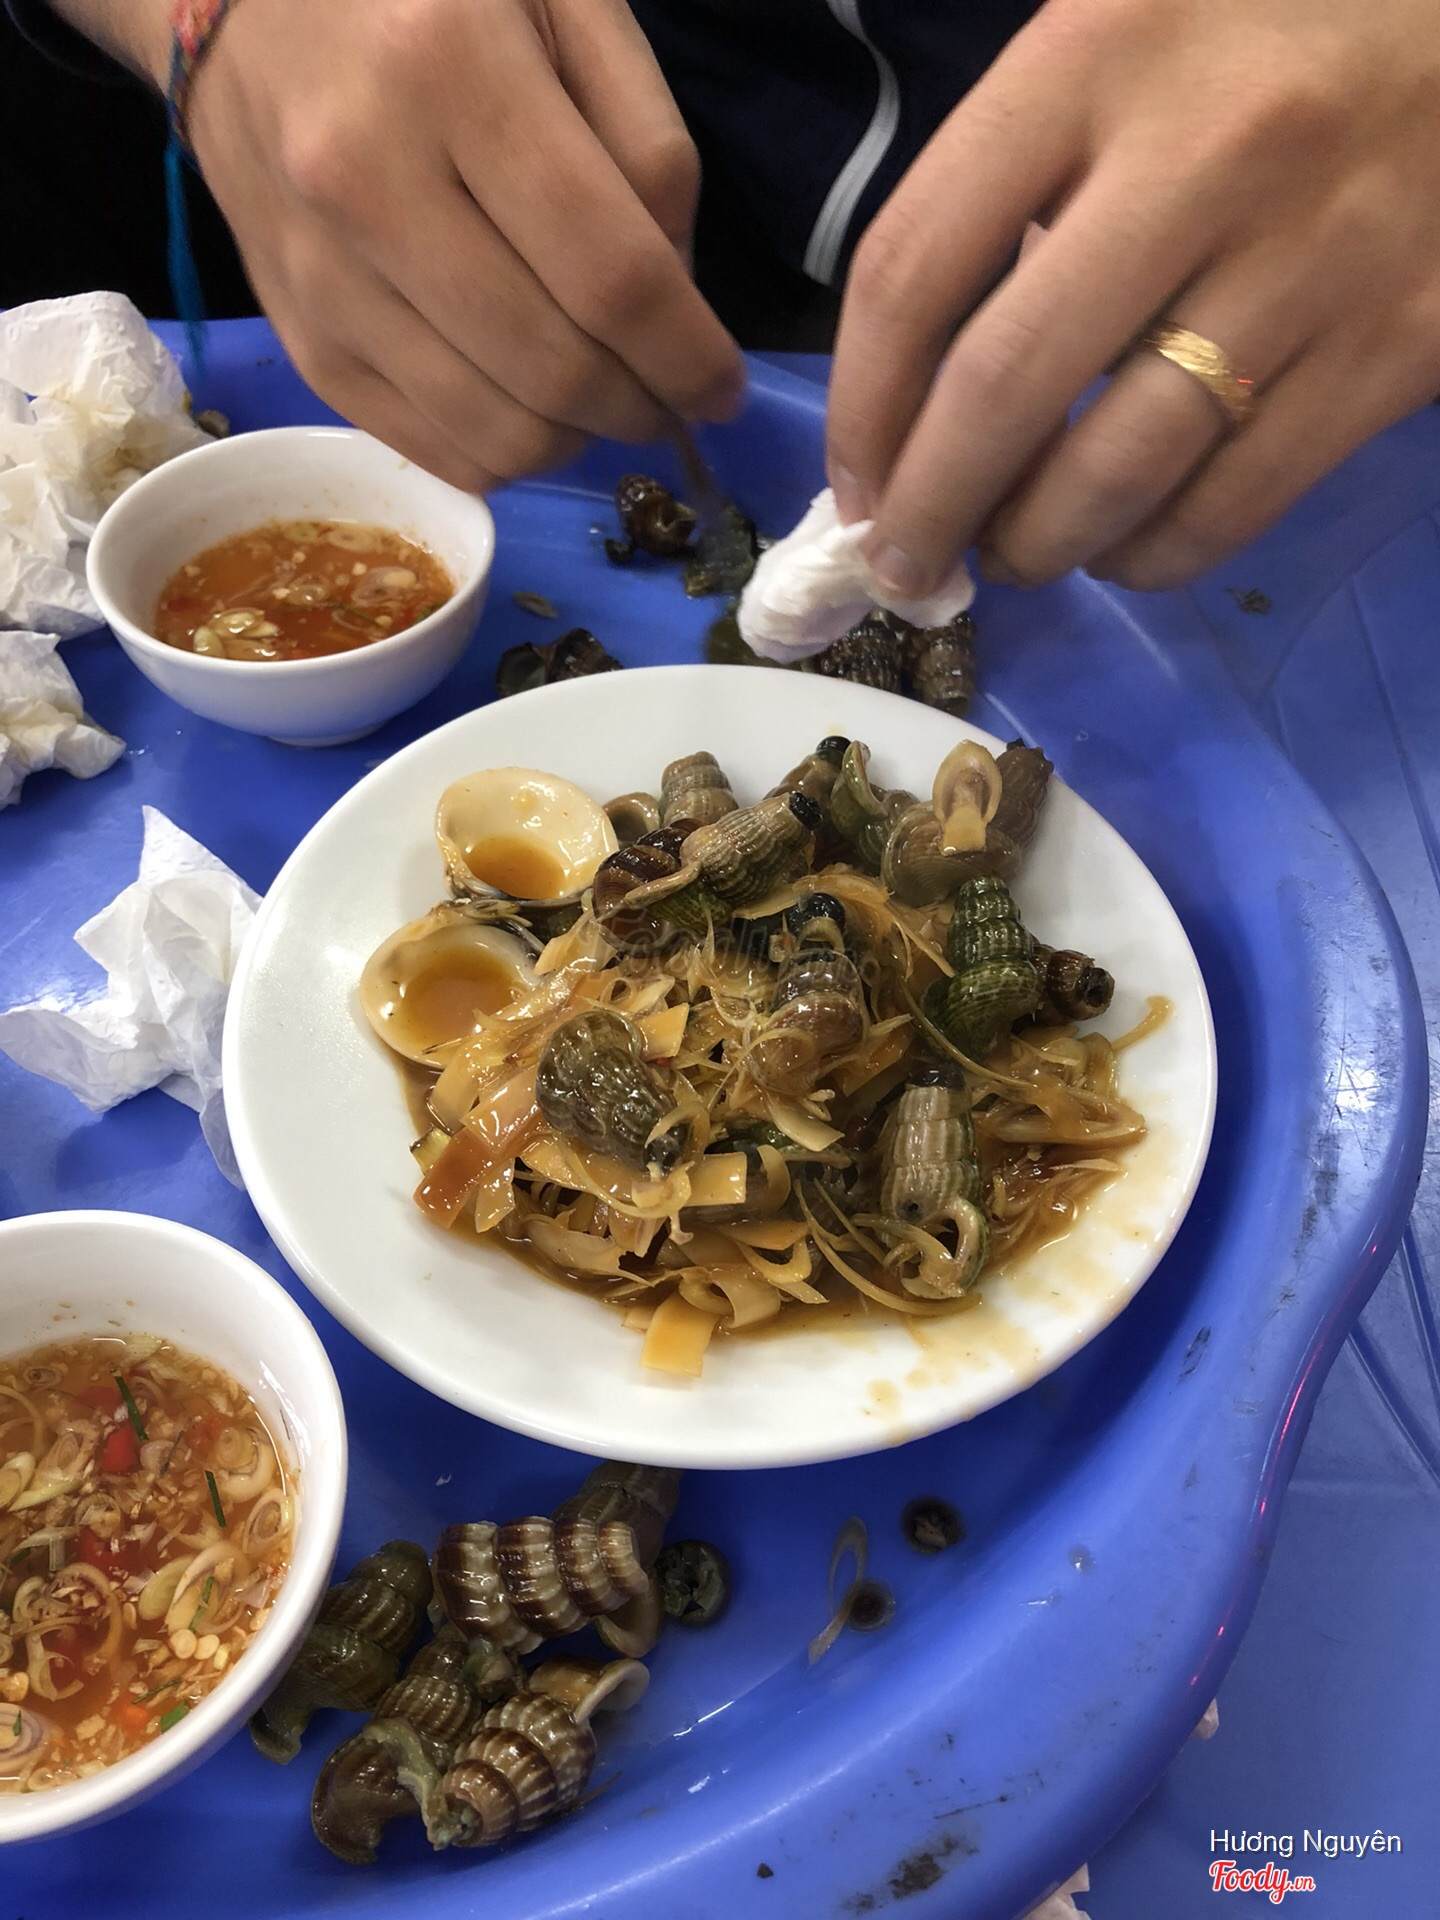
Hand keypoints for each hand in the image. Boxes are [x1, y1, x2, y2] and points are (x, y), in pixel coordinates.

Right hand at [174, 0, 743, 490]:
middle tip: (670, 396)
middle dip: (641, 407)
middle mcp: (367, 180)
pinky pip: (435, 450)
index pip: (607, 271)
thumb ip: (645, 143)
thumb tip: (679, 298)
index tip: (721, 387)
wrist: (233, 4)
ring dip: (578, 440)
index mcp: (448, 68)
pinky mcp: (301, 341)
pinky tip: (527, 405)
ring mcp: (322, 275)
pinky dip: (505, 452)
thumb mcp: (563, 1)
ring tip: (602, 398)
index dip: (686, 354)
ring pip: (497, 432)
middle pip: (554, 367)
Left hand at [826, 0, 1439, 591]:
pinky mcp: (1404, 342)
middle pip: (1006, 390)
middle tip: (903, 567)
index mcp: (1098, 54)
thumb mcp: (1124, 31)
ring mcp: (1315, 256)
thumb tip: (917, 380)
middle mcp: (1207, 153)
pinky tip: (1123, 548)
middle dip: (929, 512)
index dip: (860, 409)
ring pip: (1120, 470)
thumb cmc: (1270, 26)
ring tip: (1013, 556)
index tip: (851, 489)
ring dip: (1036, 546)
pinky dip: (1153, 556)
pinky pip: (1235, 504)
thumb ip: (1018, 169)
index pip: (916, 265)